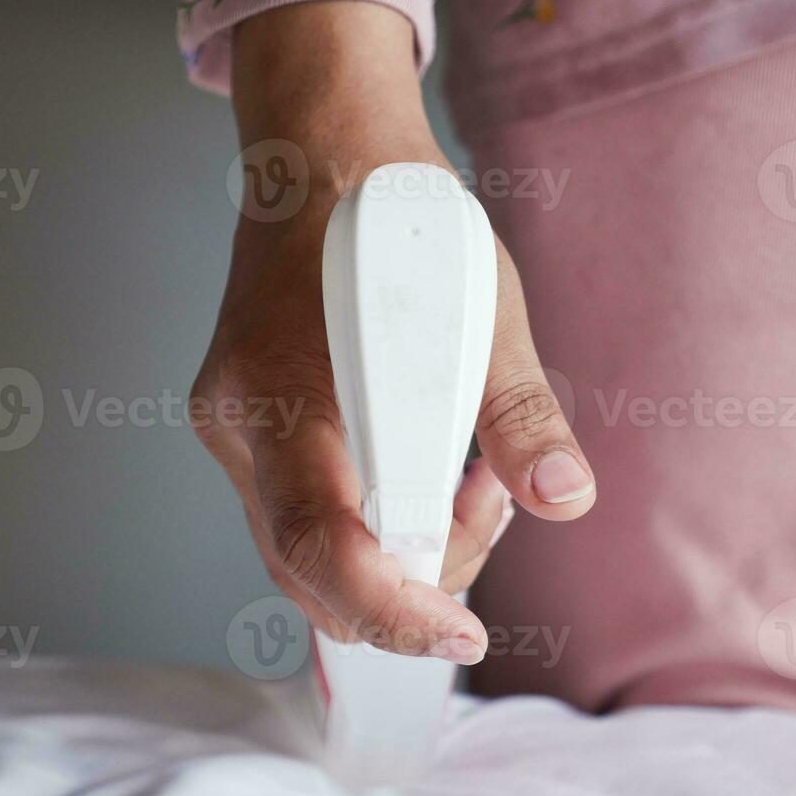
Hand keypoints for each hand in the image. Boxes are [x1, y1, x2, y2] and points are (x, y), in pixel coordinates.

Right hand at [191, 3, 595, 663]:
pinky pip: (300, 520)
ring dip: (396, 555)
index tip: (461, 635)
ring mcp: (232, 434)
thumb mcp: (484, 304)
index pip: (321, 544)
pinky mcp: (244, 435)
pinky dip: (369, 526)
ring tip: (466, 479)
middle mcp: (240, 425)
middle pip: (311, 575)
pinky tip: (422, 470)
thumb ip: (519, 414)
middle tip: (488, 508)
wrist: (323, 160)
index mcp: (290, 389)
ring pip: (304, 557)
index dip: (392, 610)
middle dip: (411, 584)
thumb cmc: (397, 221)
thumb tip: (564, 498)